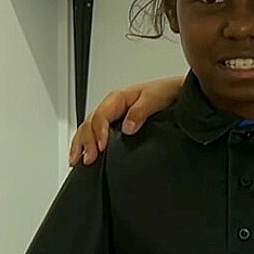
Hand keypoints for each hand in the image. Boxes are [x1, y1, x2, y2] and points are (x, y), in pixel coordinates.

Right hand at [69, 76, 183, 165]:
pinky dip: (85, 144)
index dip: (99, 132)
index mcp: (117, 98)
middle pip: (90, 124)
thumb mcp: (155, 98)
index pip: (101, 116)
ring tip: (76, 161)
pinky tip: (82, 155)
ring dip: (81, 145)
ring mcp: (111, 116)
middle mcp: (111, 107)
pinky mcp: (115, 125)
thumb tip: (127, 128)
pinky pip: (94, 134)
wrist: (176, 92)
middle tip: (88, 160)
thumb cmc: (165, 92)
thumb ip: (140, 112)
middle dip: (85, 142)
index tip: (102, 147)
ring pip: (88, 129)